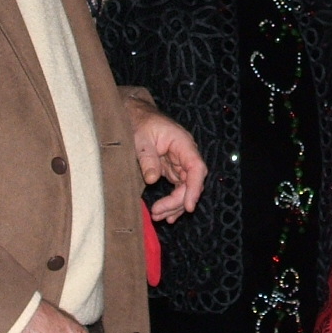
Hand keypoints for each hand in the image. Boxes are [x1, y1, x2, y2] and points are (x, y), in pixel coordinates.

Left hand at [123, 92, 206, 221]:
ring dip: (174, 205)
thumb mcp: (139, 138)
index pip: (196, 168)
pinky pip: (177, 188)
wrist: (135, 115)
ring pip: (185, 189)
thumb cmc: (139, 123)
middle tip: (158, 213)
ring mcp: (179, 163)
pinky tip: (165, 214)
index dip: (195, 188)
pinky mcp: (172, 169)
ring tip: (158, 216)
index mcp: (182, 143)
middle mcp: (185, 154)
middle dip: (178, 201)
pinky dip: (172, 201)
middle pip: (191, 183)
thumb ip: (147, 158)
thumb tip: (153, 179)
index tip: (189, 206)